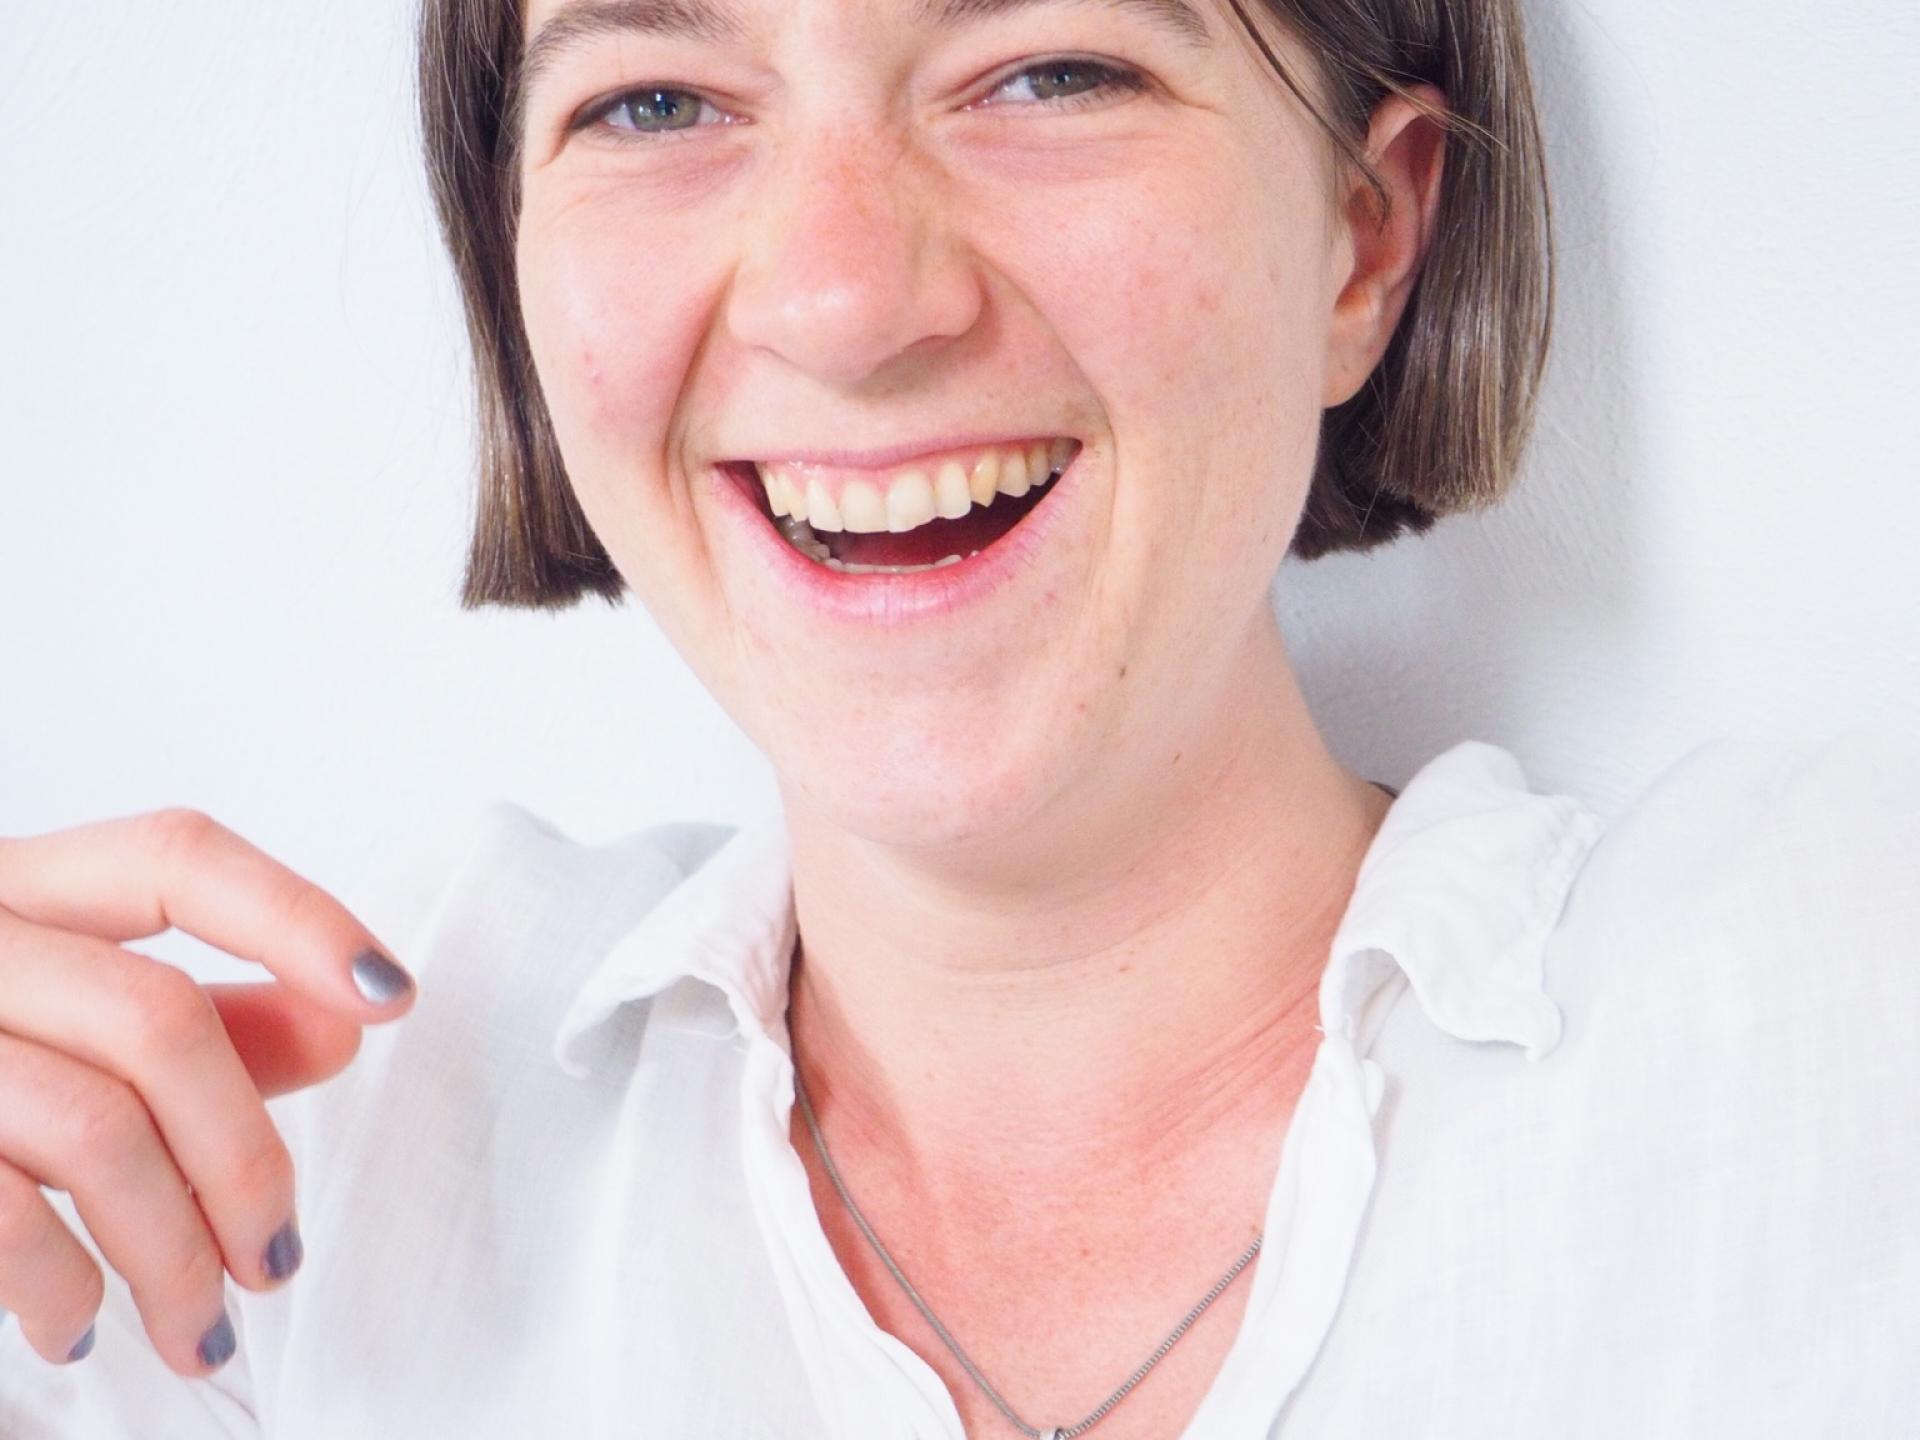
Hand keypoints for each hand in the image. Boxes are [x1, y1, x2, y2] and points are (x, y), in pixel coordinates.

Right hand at [0, 808, 415, 1375]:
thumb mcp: (53, 1004)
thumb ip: (197, 1013)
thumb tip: (342, 1025)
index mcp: (17, 882)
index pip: (178, 857)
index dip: (297, 917)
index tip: (394, 996)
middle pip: (157, 1020)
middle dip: (245, 1156)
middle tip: (278, 1256)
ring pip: (92, 1127)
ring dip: (175, 1251)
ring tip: (206, 1325)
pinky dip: (60, 1288)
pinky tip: (82, 1326)